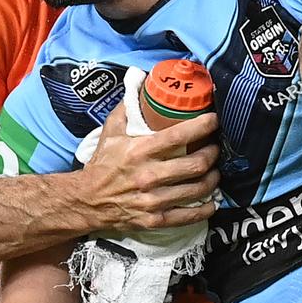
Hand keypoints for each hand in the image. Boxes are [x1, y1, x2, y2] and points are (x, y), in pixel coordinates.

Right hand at [79, 107, 220, 231]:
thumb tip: (141, 82)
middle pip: (195, 165)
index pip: (179, 136)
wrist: (85, 200)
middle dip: (212, 154)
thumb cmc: (102, 164)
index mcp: (140, 151)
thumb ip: (127, 108)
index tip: (214, 120)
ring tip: (215, 171)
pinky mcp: (154, 220)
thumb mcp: (110, 131)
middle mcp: (148, 176)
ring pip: (197, 189)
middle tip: (216, 148)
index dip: (203, 126)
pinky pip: (188, 216)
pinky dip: (205, 209)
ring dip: (212, 179)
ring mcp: (153, 200)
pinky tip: (212, 201)